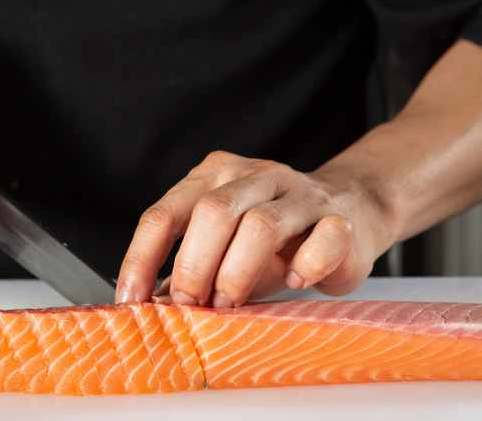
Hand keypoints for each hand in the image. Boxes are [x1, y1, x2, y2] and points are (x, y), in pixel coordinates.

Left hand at [116, 151, 392, 306]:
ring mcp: (299, 193)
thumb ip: (191, 269)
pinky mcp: (338, 218)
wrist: (350, 210)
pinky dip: (304, 266)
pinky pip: (322, 238)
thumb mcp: (225, 247)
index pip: (164, 214)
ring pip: (260, 225)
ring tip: (231, 304)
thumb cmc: (276, 238)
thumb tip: (150, 305)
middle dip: (193, 267)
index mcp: (215, 176)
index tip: (131, 299)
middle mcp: (254, 176)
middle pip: (212, 213)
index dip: (141, 258)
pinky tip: (295, 281)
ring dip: (237, 274)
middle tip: (190, 305)